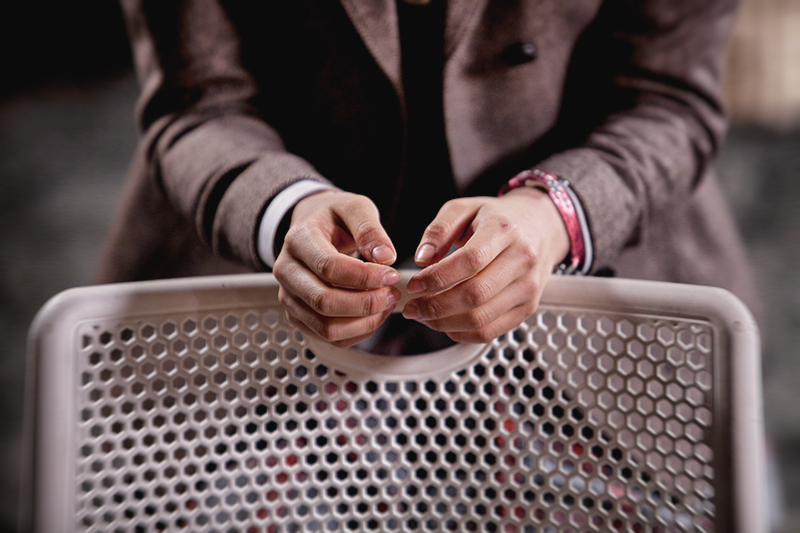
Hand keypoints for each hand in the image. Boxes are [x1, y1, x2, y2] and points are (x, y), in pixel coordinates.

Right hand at [273, 191, 400, 346]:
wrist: (312, 227)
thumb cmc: (334, 217)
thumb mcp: (354, 207)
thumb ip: (369, 228)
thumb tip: (385, 256)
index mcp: (298, 240)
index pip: (329, 268)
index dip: (365, 277)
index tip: (392, 274)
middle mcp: (287, 271)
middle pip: (324, 302)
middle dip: (366, 303)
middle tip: (392, 293)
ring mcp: (289, 297)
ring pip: (326, 328)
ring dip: (364, 322)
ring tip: (386, 304)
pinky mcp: (299, 315)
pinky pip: (329, 337)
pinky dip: (357, 332)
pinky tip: (374, 314)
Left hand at [401, 187, 569, 342]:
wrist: (540, 226)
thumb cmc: (497, 219)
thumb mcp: (465, 208)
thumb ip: (439, 229)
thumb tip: (422, 258)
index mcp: (504, 231)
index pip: (470, 261)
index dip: (437, 277)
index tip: (414, 285)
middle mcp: (522, 260)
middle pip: (475, 295)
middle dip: (435, 306)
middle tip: (412, 307)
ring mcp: (528, 287)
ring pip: (481, 319)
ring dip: (444, 323)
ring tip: (424, 315)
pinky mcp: (528, 307)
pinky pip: (490, 332)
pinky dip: (461, 333)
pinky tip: (445, 323)